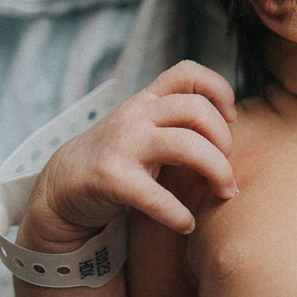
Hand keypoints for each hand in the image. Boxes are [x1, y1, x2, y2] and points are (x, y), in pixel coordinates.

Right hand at [24, 61, 238, 248]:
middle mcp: (136, 116)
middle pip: (197, 109)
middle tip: (228, 165)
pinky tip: (187, 224)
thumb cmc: (120, 154)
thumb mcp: (146, 126)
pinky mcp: (112, 179)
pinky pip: (155, 195)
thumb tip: (232, 128)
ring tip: (224, 192)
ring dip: (217, 170)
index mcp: (148, 101)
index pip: (187, 72)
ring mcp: (123, 145)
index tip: (231, 118)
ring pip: (186, 145)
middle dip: (225, 139)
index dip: (218, 89)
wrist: (63, 184)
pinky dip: (177, 213)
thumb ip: (179, 119)